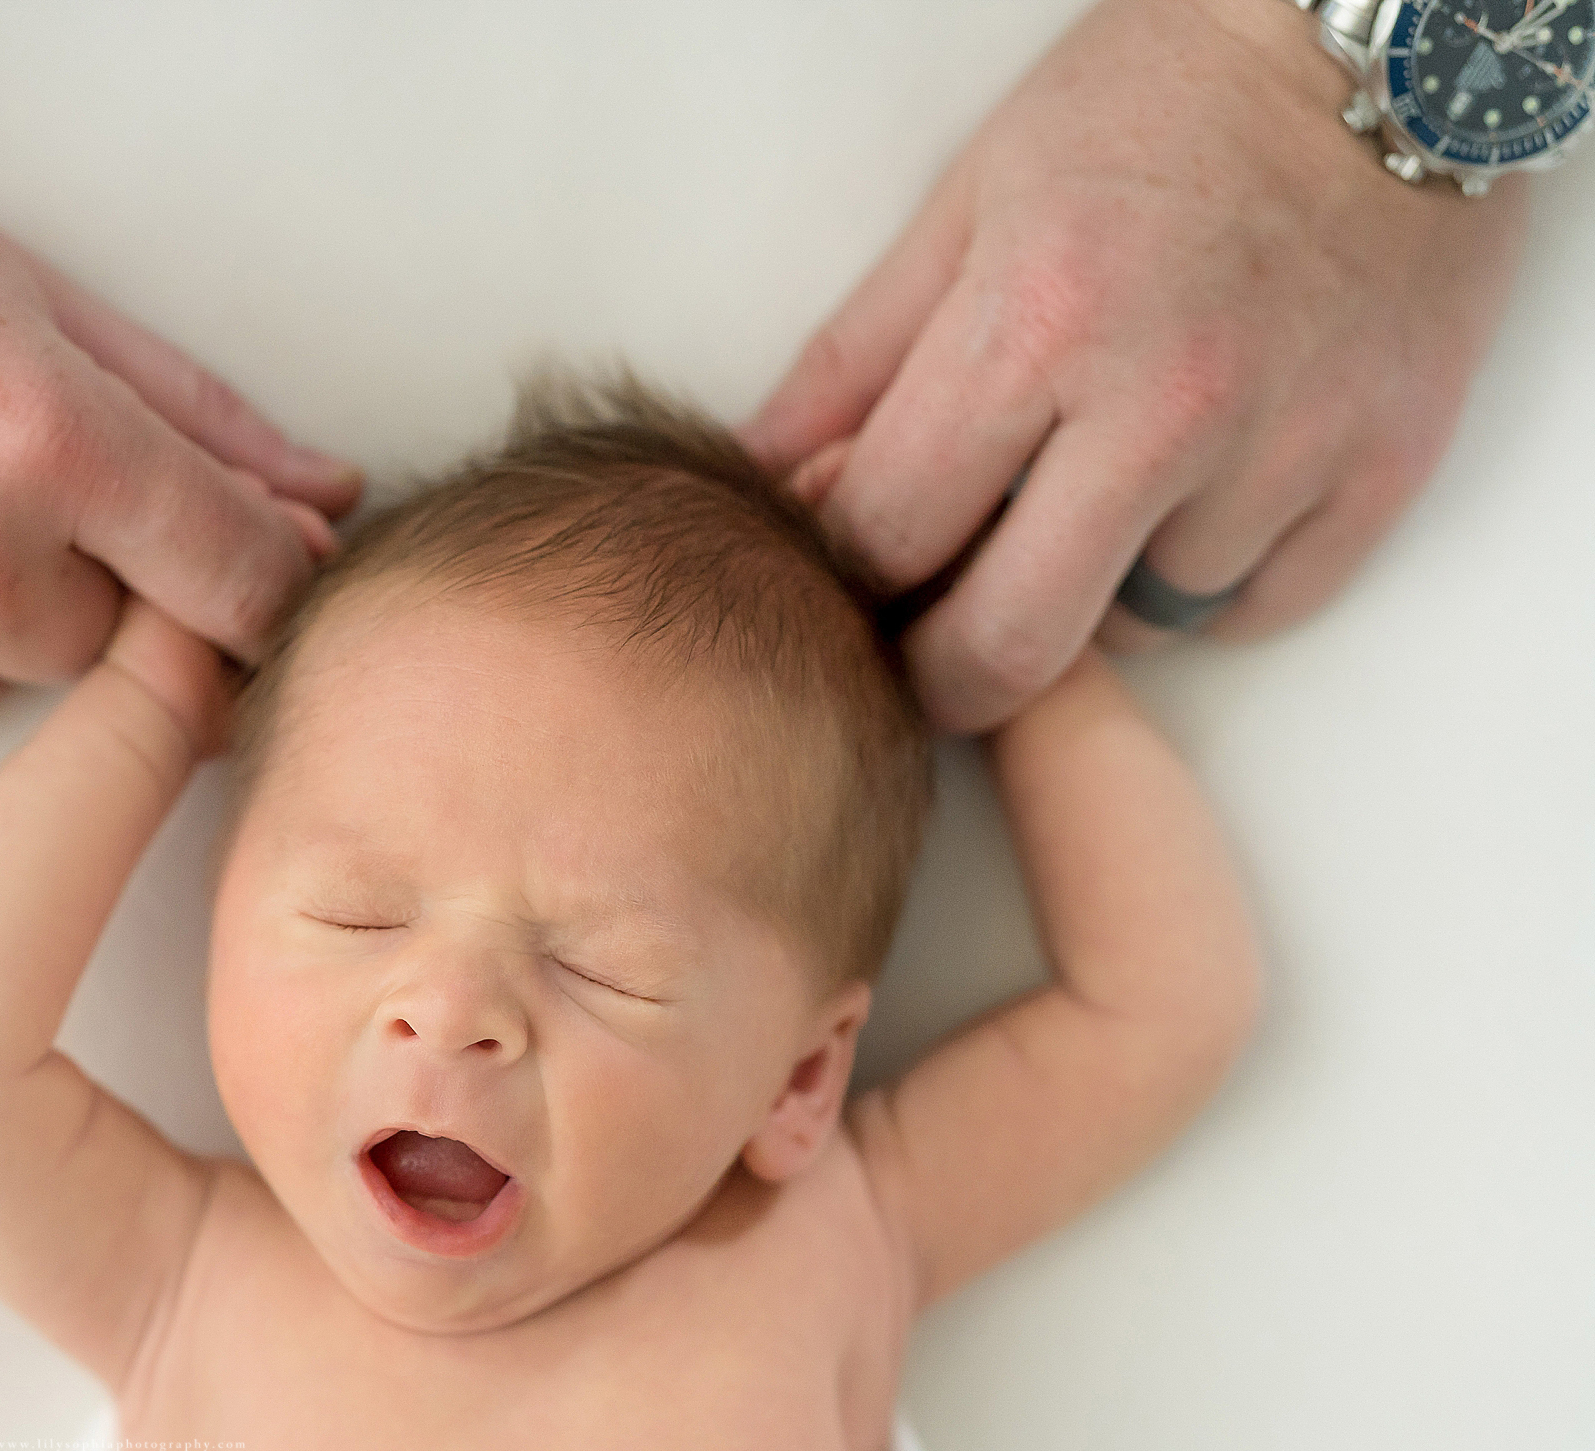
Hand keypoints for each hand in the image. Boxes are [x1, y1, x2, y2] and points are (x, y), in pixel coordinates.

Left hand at [742, 0, 1530, 733]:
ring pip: (1139, 630)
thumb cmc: (1167, 99)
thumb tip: (767, 476)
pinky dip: (1210, 582)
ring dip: (1092, 596)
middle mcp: (1168, 401)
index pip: (889, 536)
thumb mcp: (975, 197)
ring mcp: (1287, 444)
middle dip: (942, 676)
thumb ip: (858, 356)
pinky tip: (1194, 498)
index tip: (847, 588)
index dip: (845, 581)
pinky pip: (1260, 609)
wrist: (1393, 40)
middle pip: (1009, 644)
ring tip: (1093, 495)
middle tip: (927, 653)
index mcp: (1039, 320)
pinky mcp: (1385, 466)